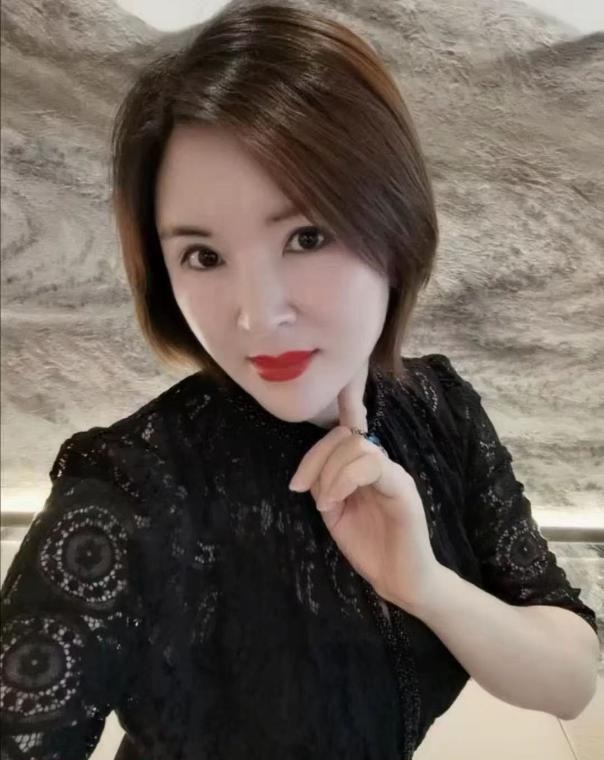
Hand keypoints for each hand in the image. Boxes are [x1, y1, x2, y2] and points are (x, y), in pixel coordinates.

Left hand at [288, 360, 443, 611]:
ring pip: (358, 446)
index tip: (300, 474)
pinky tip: (334, 502)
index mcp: (364, 469)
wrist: (400, 582)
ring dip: (330, 472)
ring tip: (324, 504)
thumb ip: (325, 487)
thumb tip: (309, 472)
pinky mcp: (403, 490)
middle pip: (345, 437)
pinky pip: (374, 466)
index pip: (346, 434)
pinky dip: (346, 479)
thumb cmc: (370, 548)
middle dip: (316, 458)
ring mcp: (394, 475)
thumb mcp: (336, 513)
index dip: (325, 432)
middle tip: (300, 488)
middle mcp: (381, 466)